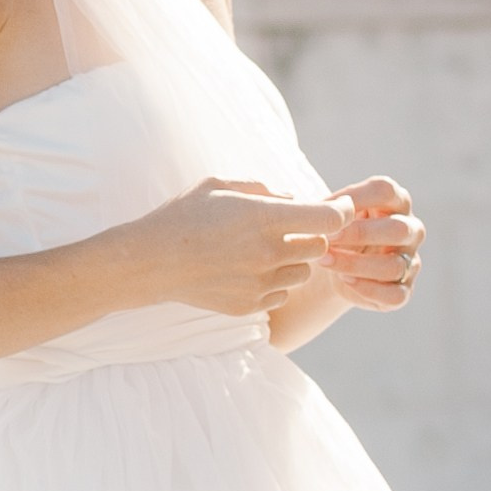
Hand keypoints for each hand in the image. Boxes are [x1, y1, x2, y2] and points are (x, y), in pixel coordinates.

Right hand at [129, 175, 350, 316]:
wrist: (151, 262)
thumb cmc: (184, 215)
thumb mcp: (220, 185)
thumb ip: (264, 190)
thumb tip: (295, 200)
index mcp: (264, 218)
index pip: (328, 219)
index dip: (340, 211)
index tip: (337, 207)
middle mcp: (268, 253)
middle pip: (320, 247)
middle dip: (311, 234)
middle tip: (289, 227)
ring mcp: (260, 283)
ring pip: (303, 271)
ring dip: (294, 260)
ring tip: (263, 249)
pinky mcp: (251, 305)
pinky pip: (282, 292)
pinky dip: (274, 281)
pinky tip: (247, 269)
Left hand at [323, 172, 427, 310]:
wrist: (341, 266)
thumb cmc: (340, 231)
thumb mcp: (337, 215)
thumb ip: (330, 209)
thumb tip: (317, 207)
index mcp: (396, 201)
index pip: (384, 190)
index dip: (355, 197)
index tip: (325, 208)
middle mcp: (411, 229)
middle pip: (397, 228)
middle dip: (359, 234)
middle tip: (328, 238)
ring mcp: (411, 261)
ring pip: (393, 265)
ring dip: (355, 264)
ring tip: (325, 260)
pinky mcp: (404, 290)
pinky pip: (394, 294)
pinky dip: (368, 289)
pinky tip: (344, 280)